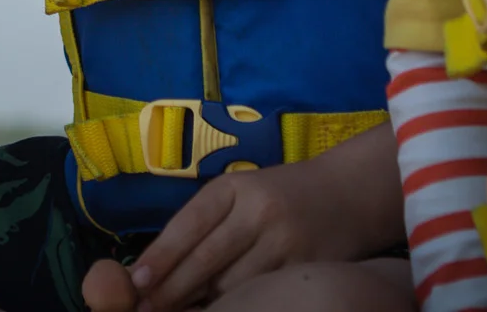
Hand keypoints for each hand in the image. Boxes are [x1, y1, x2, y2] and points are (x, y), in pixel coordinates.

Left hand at [81, 161, 349, 311]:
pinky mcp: (308, 267)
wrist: (349, 194)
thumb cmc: (281, 196)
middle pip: (207, 259)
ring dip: (205, 304)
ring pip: (233, 285)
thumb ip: (205, 224)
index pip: (189, 224)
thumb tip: (157, 269)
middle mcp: (260, 210)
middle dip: (172, 290)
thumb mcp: (241, 193)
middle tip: (146, 311)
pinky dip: (242, 305)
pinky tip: (229, 310)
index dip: (161, 256)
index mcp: (235, 187)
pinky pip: (264, 294)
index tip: (136, 284)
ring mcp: (286, 241)